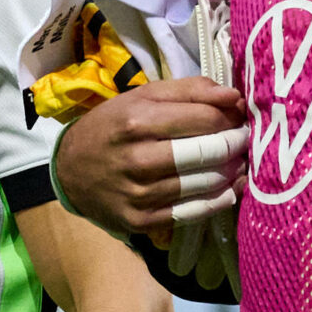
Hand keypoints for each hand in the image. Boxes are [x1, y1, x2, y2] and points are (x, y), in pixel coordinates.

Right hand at [52, 78, 245, 235]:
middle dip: (235, 145)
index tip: (238, 117)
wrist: (68, 171)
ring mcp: (138, 194)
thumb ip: (190, 90)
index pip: (205, 118)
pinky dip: (218, 200)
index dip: (230, 117)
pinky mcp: (141, 221)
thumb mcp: (142, 97)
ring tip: (235, 162)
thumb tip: (236, 98)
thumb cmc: (111, 127)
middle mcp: (136, 159)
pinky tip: (226, 189)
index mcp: (136, 121)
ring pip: (205, 184)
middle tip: (243, 140)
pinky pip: (193, 212)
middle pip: (208, 152)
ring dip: (230, 173)